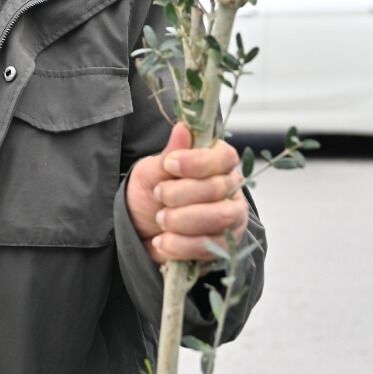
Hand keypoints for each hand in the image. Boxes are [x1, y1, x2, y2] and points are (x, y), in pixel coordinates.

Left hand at [126, 122, 247, 263]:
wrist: (141, 229)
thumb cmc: (150, 193)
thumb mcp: (151, 171)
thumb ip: (169, 154)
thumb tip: (183, 127)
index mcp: (217, 162)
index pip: (223, 157)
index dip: (197, 161)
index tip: (169, 164)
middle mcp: (230, 188)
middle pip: (218, 189)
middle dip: (182, 194)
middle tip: (158, 195)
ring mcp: (231, 218)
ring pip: (219, 218)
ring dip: (183, 220)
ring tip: (160, 219)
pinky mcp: (226, 245)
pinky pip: (212, 246)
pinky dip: (182, 245)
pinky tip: (162, 241)